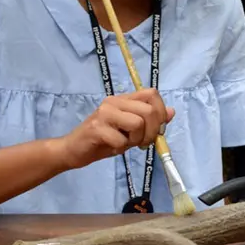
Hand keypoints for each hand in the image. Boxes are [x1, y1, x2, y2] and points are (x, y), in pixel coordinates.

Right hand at [57, 88, 174, 169]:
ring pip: (137, 123)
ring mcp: (104, 113)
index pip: (152, 93)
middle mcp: (114, 101)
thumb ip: (150, 121)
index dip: (161, 112)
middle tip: (142, 143)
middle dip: (152, 131)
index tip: (157, 130)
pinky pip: (121, 140)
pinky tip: (113, 148)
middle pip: (149, 110)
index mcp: (123, 99)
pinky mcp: (96, 128)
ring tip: (126, 144)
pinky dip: (121, 149)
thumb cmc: (103, 141)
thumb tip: (172, 112)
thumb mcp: (131, 131)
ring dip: (136, 140)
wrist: (73, 151)